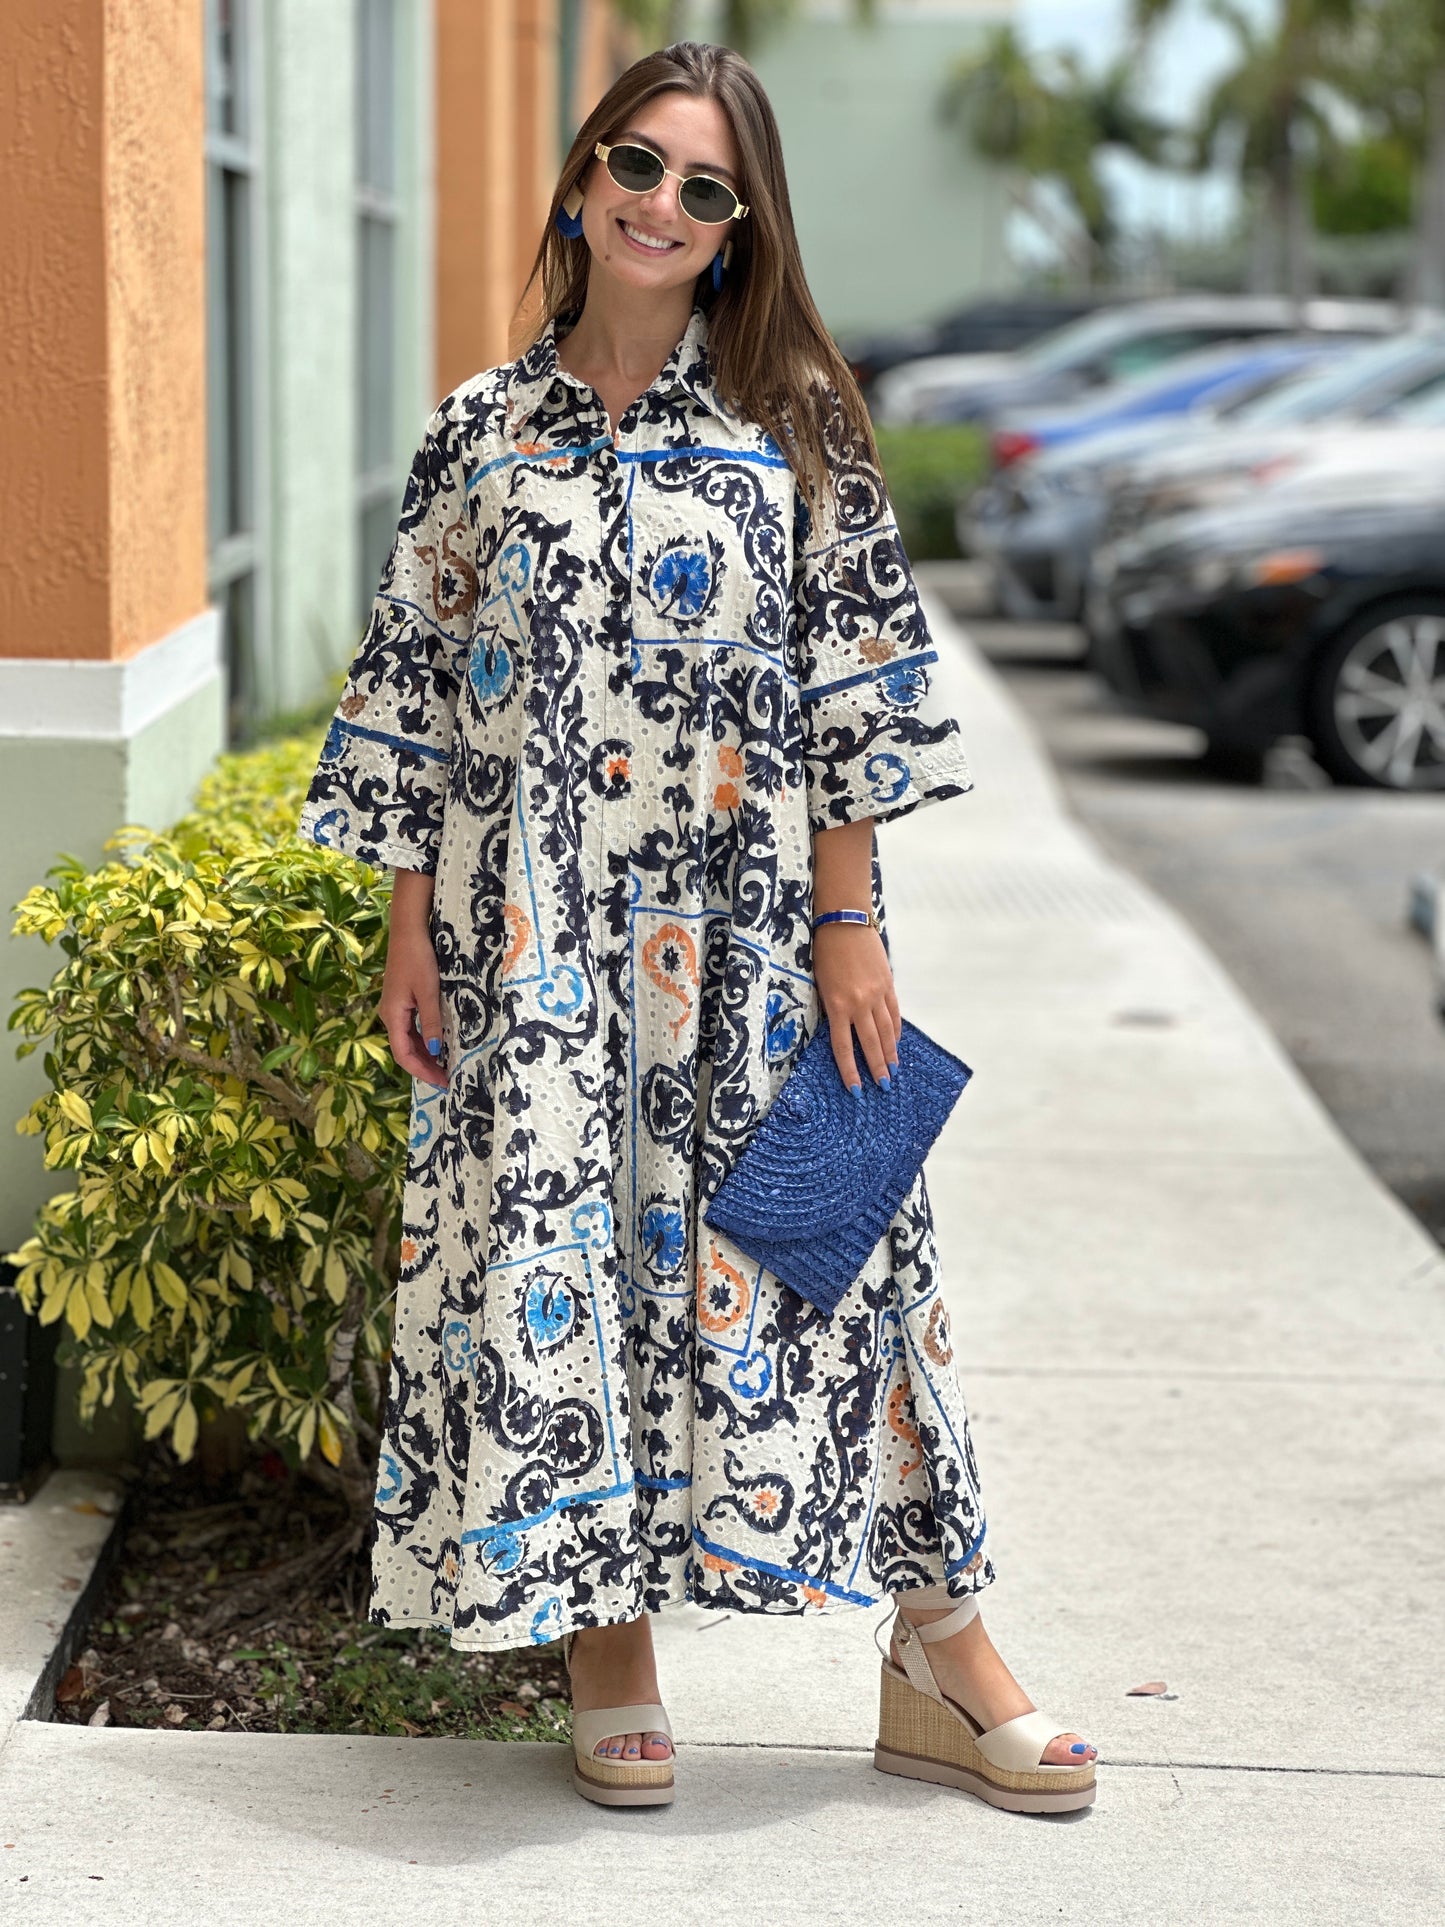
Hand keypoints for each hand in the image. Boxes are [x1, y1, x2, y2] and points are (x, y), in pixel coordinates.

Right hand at [381, 869, 447, 1088]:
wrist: (408, 931)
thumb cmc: (418, 959)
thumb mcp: (428, 992)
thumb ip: (430, 1022)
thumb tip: (435, 1050)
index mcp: (393, 1016)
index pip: (404, 1055)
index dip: (422, 1071)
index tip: (442, 1082)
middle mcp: (390, 1015)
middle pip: (405, 1050)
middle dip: (425, 1066)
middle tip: (448, 1078)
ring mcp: (395, 1008)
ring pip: (409, 1040)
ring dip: (425, 1055)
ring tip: (446, 1066)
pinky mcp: (402, 1000)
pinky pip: (411, 1028)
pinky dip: (424, 1040)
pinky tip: (439, 1044)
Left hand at [813, 921, 900, 1093]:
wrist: (845, 921)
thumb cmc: (825, 951)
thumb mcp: (820, 983)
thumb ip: (832, 1008)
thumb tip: (843, 1030)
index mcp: (837, 1005)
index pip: (843, 1047)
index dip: (850, 1071)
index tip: (856, 1090)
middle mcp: (859, 1003)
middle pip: (869, 1044)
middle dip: (877, 1068)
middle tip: (883, 1086)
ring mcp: (877, 994)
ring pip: (886, 1031)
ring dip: (890, 1053)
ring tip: (894, 1070)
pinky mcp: (888, 983)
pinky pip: (894, 1013)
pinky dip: (895, 1030)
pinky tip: (896, 1042)